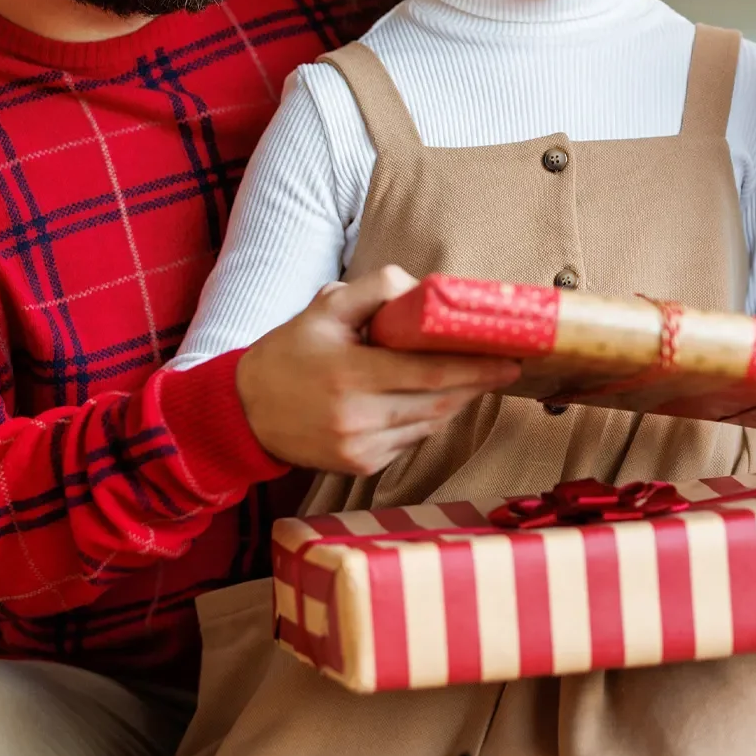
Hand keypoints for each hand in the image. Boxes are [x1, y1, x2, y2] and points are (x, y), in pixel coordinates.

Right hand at [235, 265, 518, 475]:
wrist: (245, 412)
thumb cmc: (290, 353)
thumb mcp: (325, 308)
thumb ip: (375, 290)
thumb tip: (423, 289)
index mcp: (349, 374)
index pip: (430, 373)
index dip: (475, 368)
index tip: (510, 359)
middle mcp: (357, 417)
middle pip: (439, 402)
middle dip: (476, 384)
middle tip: (504, 365)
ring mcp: (360, 447)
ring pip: (430, 424)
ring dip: (456, 402)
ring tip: (473, 378)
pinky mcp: (361, 466)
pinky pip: (411, 440)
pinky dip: (428, 419)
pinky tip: (432, 400)